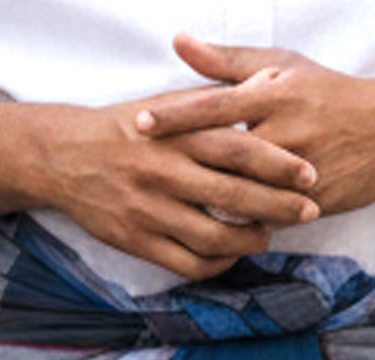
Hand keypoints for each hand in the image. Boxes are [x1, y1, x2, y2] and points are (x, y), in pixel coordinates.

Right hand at [31, 97, 319, 280]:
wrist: (63, 157)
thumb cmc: (126, 128)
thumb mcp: (169, 103)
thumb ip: (220, 98)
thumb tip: (273, 79)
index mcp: (175, 134)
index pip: (236, 147)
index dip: (277, 163)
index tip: (310, 173)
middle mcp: (164, 171)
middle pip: (232, 194)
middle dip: (278, 206)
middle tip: (310, 210)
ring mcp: (149, 210)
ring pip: (213, 235)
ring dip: (249, 240)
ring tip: (270, 235)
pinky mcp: (137, 241)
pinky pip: (187, 263)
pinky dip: (216, 264)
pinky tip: (232, 255)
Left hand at [136, 35, 374, 219]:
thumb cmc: (326, 93)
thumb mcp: (281, 66)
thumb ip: (226, 60)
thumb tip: (179, 42)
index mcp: (275, 93)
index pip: (216, 103)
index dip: (178, 115)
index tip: (141, 124)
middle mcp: (287, 131)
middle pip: (226, 154)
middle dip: (184, 166)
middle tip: (144, 174)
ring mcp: (301, 171)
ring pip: (247, 193)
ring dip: (210, 204)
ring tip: (169, 210)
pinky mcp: (316, 202)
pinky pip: (271, 218)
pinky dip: (244, 226)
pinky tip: (212, 235)